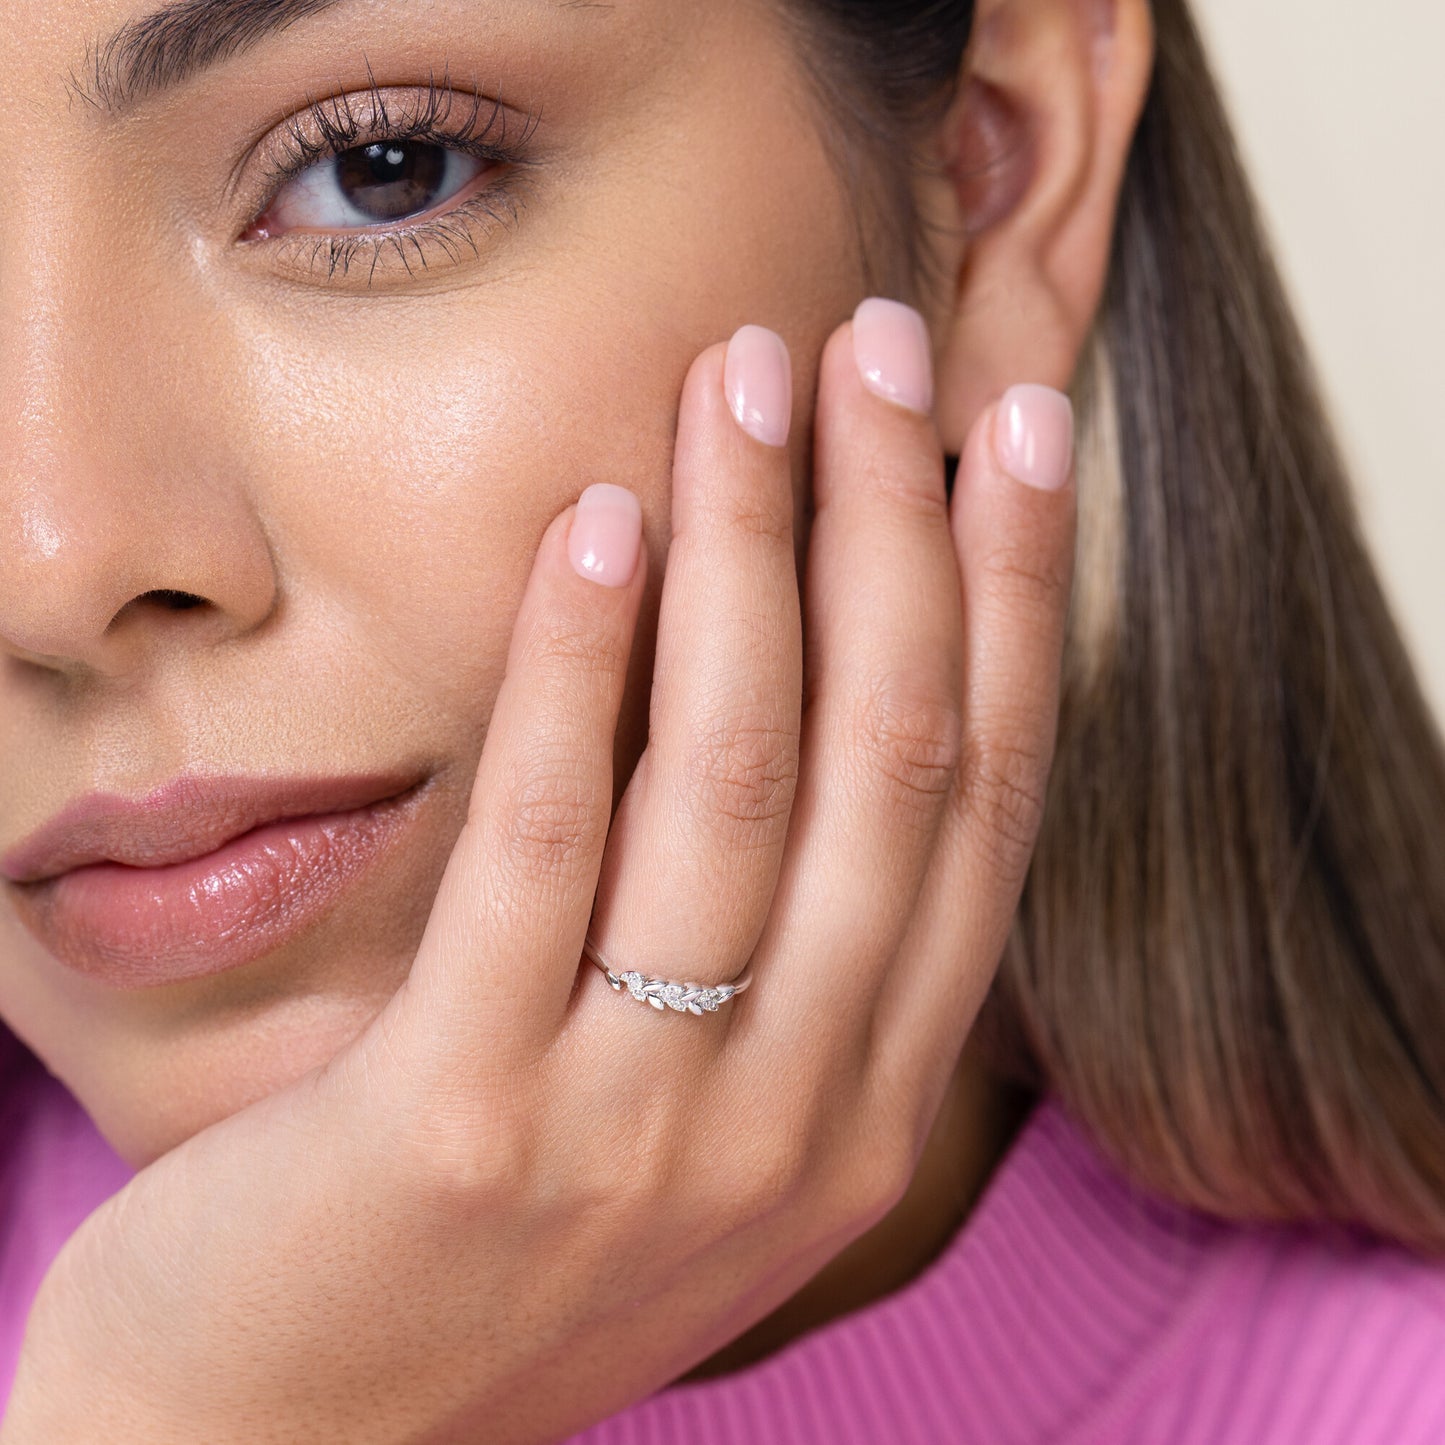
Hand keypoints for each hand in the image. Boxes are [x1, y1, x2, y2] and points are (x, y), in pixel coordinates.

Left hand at [1, 300, 1076, 1444]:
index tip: (1014, 429)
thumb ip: (773, 954)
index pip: (988, 805)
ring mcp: (648, 1130)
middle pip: (892, 758)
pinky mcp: (473, 1123)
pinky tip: (602, 522)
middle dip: (901, 524)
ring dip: (756, 549)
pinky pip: (549, 843)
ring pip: (740, 778)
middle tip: (882, 345)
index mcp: (872, 1104)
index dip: (1014, 596)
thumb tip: (807, 691)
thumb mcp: (688, 1118)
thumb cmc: (494, 1244)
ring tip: (744, 379)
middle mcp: (802, 1116)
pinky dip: (582, 663)